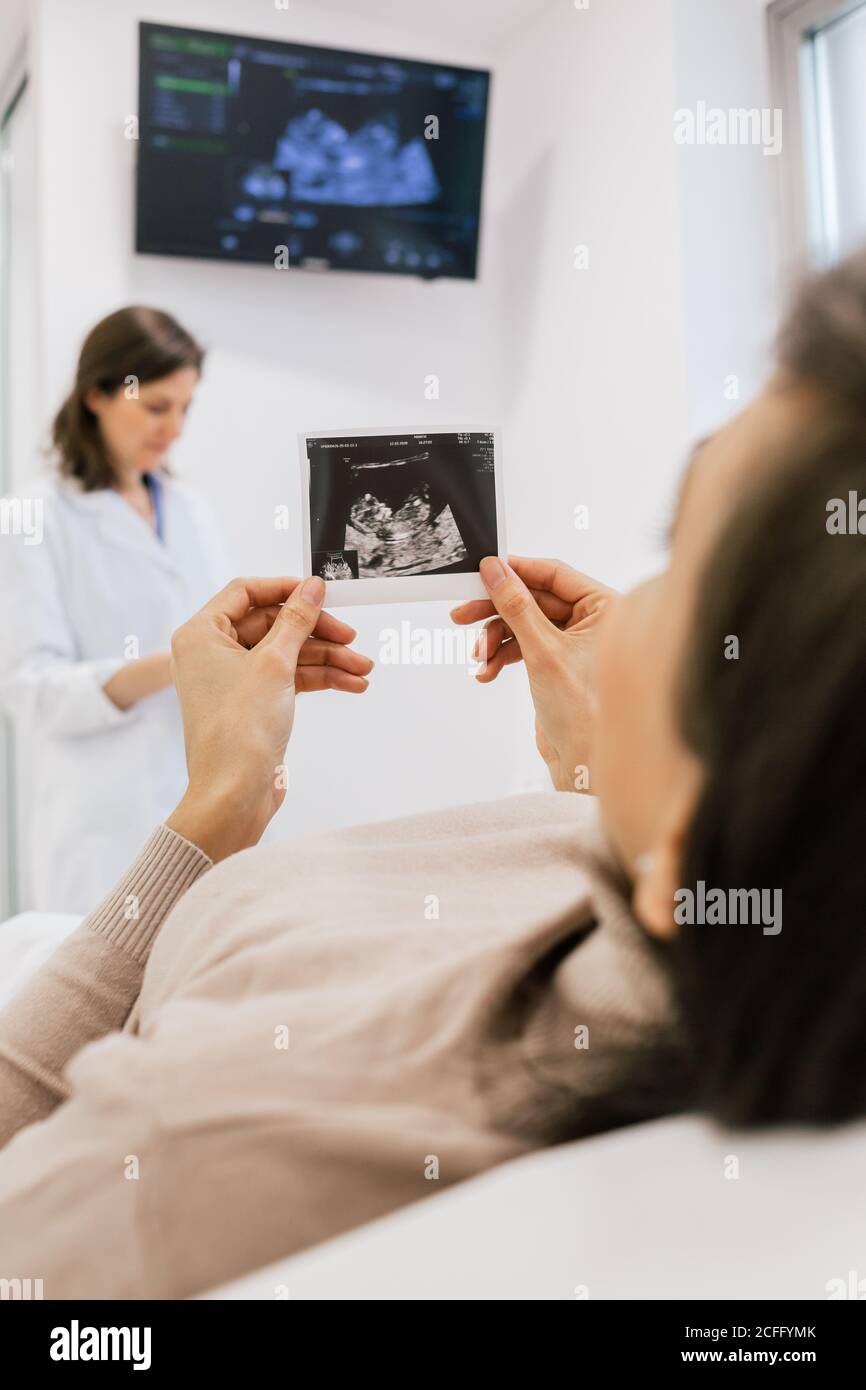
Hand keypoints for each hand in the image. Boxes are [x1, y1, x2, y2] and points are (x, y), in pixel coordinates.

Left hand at [166, 576, 372, 859]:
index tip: (320, 592)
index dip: (285, 589)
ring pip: (286, 654)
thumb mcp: (275, 664)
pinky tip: (351, 684)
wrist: (234, 793)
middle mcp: (213, 653)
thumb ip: (297, 621)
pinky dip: (318, 680)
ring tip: (363, 669)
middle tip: (351, 638)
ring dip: (326, 660)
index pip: (245, 592)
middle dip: (316, 632)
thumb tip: (312, 587)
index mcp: (202, 634)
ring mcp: (233, 680)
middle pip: (272, 624)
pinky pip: (288, 679)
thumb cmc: (239, 729)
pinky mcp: (252, 704)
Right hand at [451, 556, 615, 792]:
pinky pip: (524, 646)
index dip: (517, 571)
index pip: (555, 575)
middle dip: (497, 612)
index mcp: (605, 608)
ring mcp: (574, 642)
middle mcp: (593, 621)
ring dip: (496, 639)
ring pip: (524, 624)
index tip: (485, 571)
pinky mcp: (558, 663)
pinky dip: (502, 656)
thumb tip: (494, 571)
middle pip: (534, 600)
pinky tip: (486, 671)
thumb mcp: (543, 650)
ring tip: (478, 657)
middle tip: (462, 614)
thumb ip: (516, 606)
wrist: (583, 761)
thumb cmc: (583, 710)